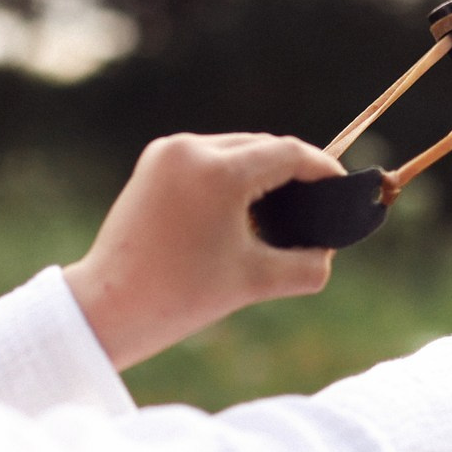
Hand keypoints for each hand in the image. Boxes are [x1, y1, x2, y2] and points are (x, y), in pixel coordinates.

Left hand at [64, 133, 343, 369]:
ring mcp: (168, 152)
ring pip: (236, 148)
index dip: (323, 168)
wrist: (108, 305)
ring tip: (283, 207)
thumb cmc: (180, 297)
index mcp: (219, 172)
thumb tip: (328, 250)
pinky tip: (244, 205)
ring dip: (262, 170)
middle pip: (263, 146)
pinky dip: (231, 174)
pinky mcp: (154, 162)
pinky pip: (208, 157)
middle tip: (317, 203)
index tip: (342, 187)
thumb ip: (307, 265)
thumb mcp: (255, 282)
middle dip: (294, 171)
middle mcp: (191, 148)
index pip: (289, 153)